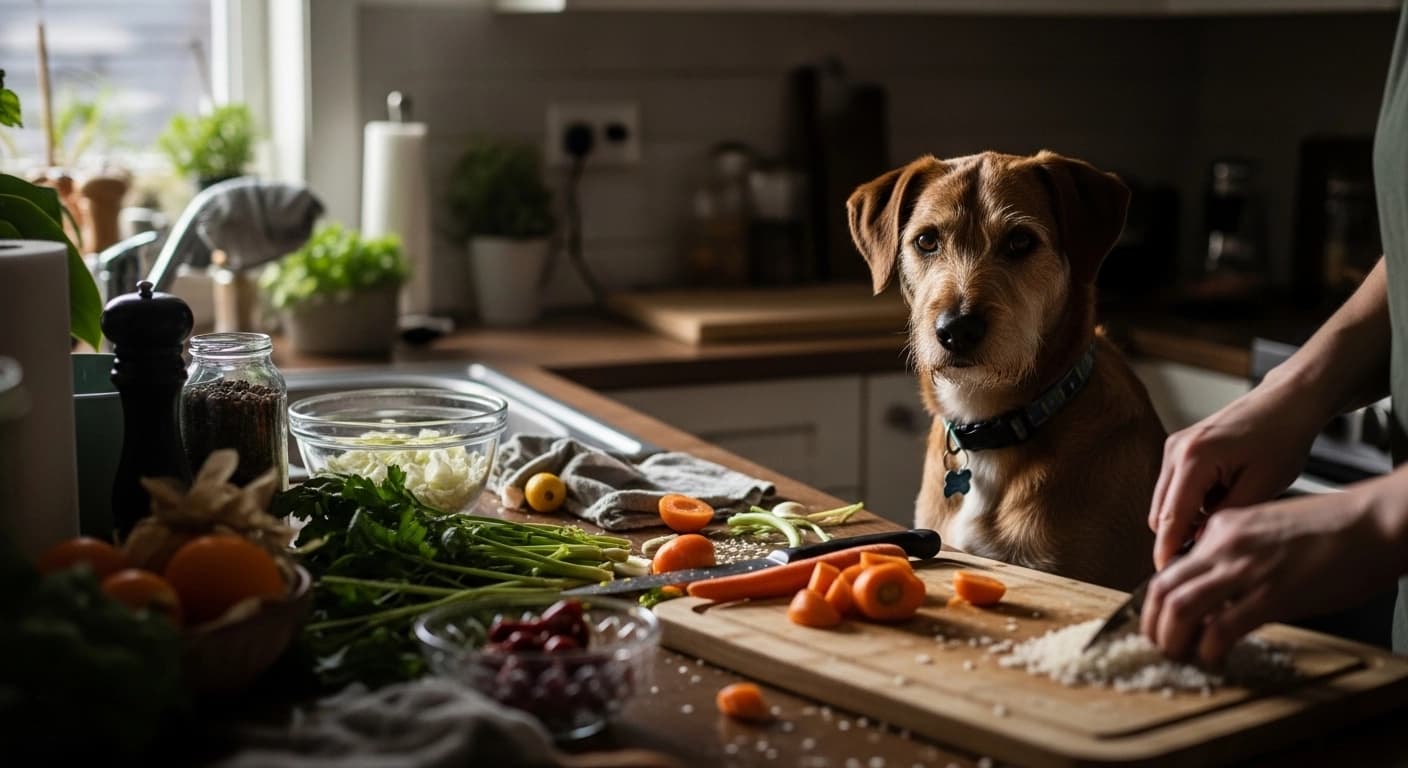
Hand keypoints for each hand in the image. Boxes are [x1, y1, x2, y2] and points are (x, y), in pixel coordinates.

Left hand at [1141, 478, 1407, 664]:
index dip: (1159, 601)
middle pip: (1162, 589)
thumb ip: (1237, 556)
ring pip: (1180, 607)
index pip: (1171, 567)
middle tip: (1159, 645)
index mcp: (1221, 528)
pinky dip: (1209, 649)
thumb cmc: (1333, 529)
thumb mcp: (1267, 531)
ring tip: (1178, 656)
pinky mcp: (1272, 595)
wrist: (1374, 522)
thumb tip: (1220, 593)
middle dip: (1152, 624)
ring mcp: (1245, 569)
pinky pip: (1222, 628)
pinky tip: (1214, 659)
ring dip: (1172, 639)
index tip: (1162, 621)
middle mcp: (1224, 544)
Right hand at [1149, 383, 1322, 568]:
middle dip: (1178, 537)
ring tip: (1226, 520)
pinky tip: (1223, 500)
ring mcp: (1175, 447)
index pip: (1170, 519)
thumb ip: (1226, 519)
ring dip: (1187, 518)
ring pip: (1165, 502)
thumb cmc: (1282, 437)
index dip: (1168, 552)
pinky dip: (1192, 503)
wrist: (1287, 402)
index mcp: (1194, 459)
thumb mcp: (1263, 487)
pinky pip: (1175, 487)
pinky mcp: (1180, 448)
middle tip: (1206, 557)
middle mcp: (1176, 451)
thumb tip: (1202, 546)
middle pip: (1160, 513)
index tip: (1168, 577)